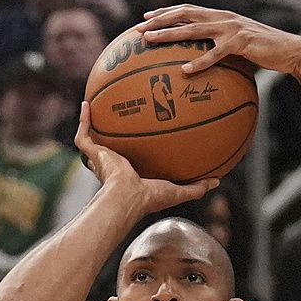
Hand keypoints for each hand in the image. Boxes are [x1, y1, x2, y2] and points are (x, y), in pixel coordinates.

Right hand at [74, 102, 214, 203]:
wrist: (127, 196)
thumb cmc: (149, 198)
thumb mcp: (178, 191)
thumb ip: (197, 187)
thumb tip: (217, 181)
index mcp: (133, 174)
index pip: (135, 159)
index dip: (139, 149)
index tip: (146, 135)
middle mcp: (116, 166)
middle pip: (114, 147)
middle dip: (115, 133)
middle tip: (123, 115)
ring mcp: (103, 160)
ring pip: (96, 138)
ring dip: (96, 122)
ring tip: (99, 103)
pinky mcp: (93, 154)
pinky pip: (84, 134)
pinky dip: (84, 119)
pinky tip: (86, 103)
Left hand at [138, 5, 300, 76]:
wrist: (290, 51)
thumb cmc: (265, 52)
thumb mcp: (240, 46)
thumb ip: (222, 48)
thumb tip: (203, 62)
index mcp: (221, 17)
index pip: (189, 10)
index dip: (167, 12)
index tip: (146, 18)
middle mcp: (223, 18)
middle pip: (185, 14)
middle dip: (160, 20)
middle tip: (138, 29)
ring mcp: (231, 28)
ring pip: (194, 30)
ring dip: (170, 34)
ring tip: (151, 42)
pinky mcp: (241, 43)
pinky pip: (215, 54)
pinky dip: (199, 61)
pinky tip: (185, 70)